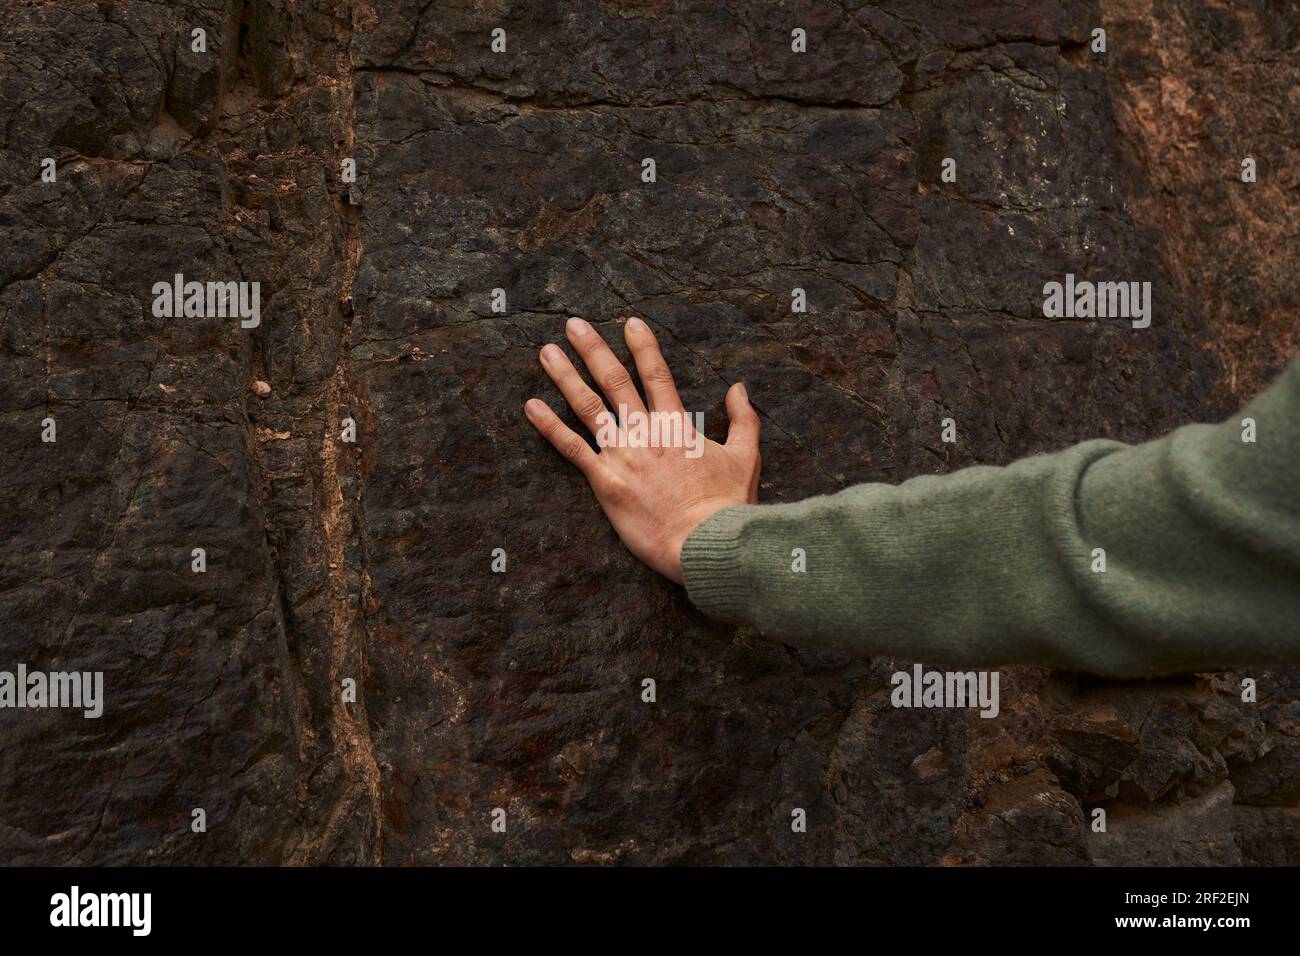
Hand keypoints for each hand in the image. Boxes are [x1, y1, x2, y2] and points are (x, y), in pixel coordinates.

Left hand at [525, 316, 761, 583]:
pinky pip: (571, 448)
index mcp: (676, 425)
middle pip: (614, 381)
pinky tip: (531, 406)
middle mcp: (644, 432)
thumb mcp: (745, 457)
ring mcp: (622, 454)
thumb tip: (738, 388)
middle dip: (593, 350)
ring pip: (588, 407)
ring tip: (546, 353)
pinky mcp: (604, 481)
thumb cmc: (726, 505)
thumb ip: (743, 420)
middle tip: (574, 325)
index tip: (630, 323)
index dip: (643, 346)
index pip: (656, 374)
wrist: (703, 541)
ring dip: (566, 377)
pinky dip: (549, 425)